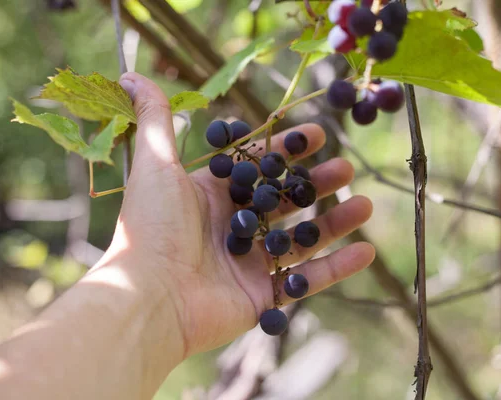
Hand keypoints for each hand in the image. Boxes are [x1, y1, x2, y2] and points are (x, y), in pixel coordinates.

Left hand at [105, 72, 375, 357]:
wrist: (150, 298)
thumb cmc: (152, 228)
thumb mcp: (154, 164)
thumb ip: (155, 119)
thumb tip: (133, 75)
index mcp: (210, 197)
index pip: (257, 168)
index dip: (286, 149)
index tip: (317, 133)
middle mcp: (232, 229)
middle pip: (284, 201)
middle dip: (316, 183)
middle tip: (346, 168)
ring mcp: (248, 264)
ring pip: (301, 239)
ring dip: (335, 222)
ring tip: (366, 205)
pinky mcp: (261, 297)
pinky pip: (306, 281)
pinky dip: (336, 268)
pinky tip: (366, 251)